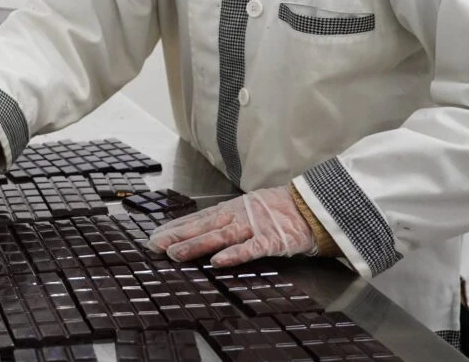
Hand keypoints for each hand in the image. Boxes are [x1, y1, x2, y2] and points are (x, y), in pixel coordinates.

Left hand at [147, 186, 316, 266]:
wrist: (314, 205)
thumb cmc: (281, 210)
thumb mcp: (250, 210)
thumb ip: (229, 221)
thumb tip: (203, 233)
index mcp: (233, 209)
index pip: (199, 218)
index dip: (177, 227)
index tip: (155, 236)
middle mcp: (239, 215)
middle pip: (204, 226)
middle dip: (178, 235)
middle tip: (154, 246)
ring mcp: (255, 226)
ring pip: (221, 236)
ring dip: (197, 245)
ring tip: (175, 254)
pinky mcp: (273, 239)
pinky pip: (252, 249)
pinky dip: (235, 255)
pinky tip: (218, 262)